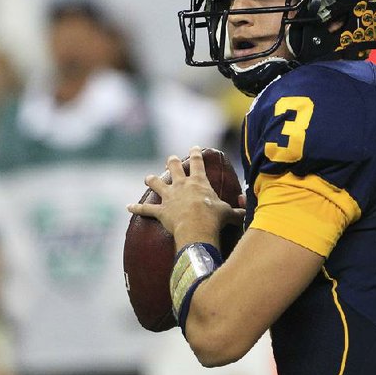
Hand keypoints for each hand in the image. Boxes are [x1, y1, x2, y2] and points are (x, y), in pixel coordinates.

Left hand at [128, 147, 244, 245]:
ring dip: (152, 180)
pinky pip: (146, 209)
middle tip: (170, 157)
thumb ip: (237, 212)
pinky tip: (128, 207)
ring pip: (157, 184)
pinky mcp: (161, 211)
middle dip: (171, 162)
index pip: (197, 163)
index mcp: (199, 182)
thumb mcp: (229, 213)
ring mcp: (170, 197)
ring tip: (148, 177)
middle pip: (174, 168)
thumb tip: (247, 214)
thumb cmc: (215, 218)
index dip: (195, 153)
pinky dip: (137, 208)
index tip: (194, 147)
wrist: (198, 227)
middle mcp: (182, 185)